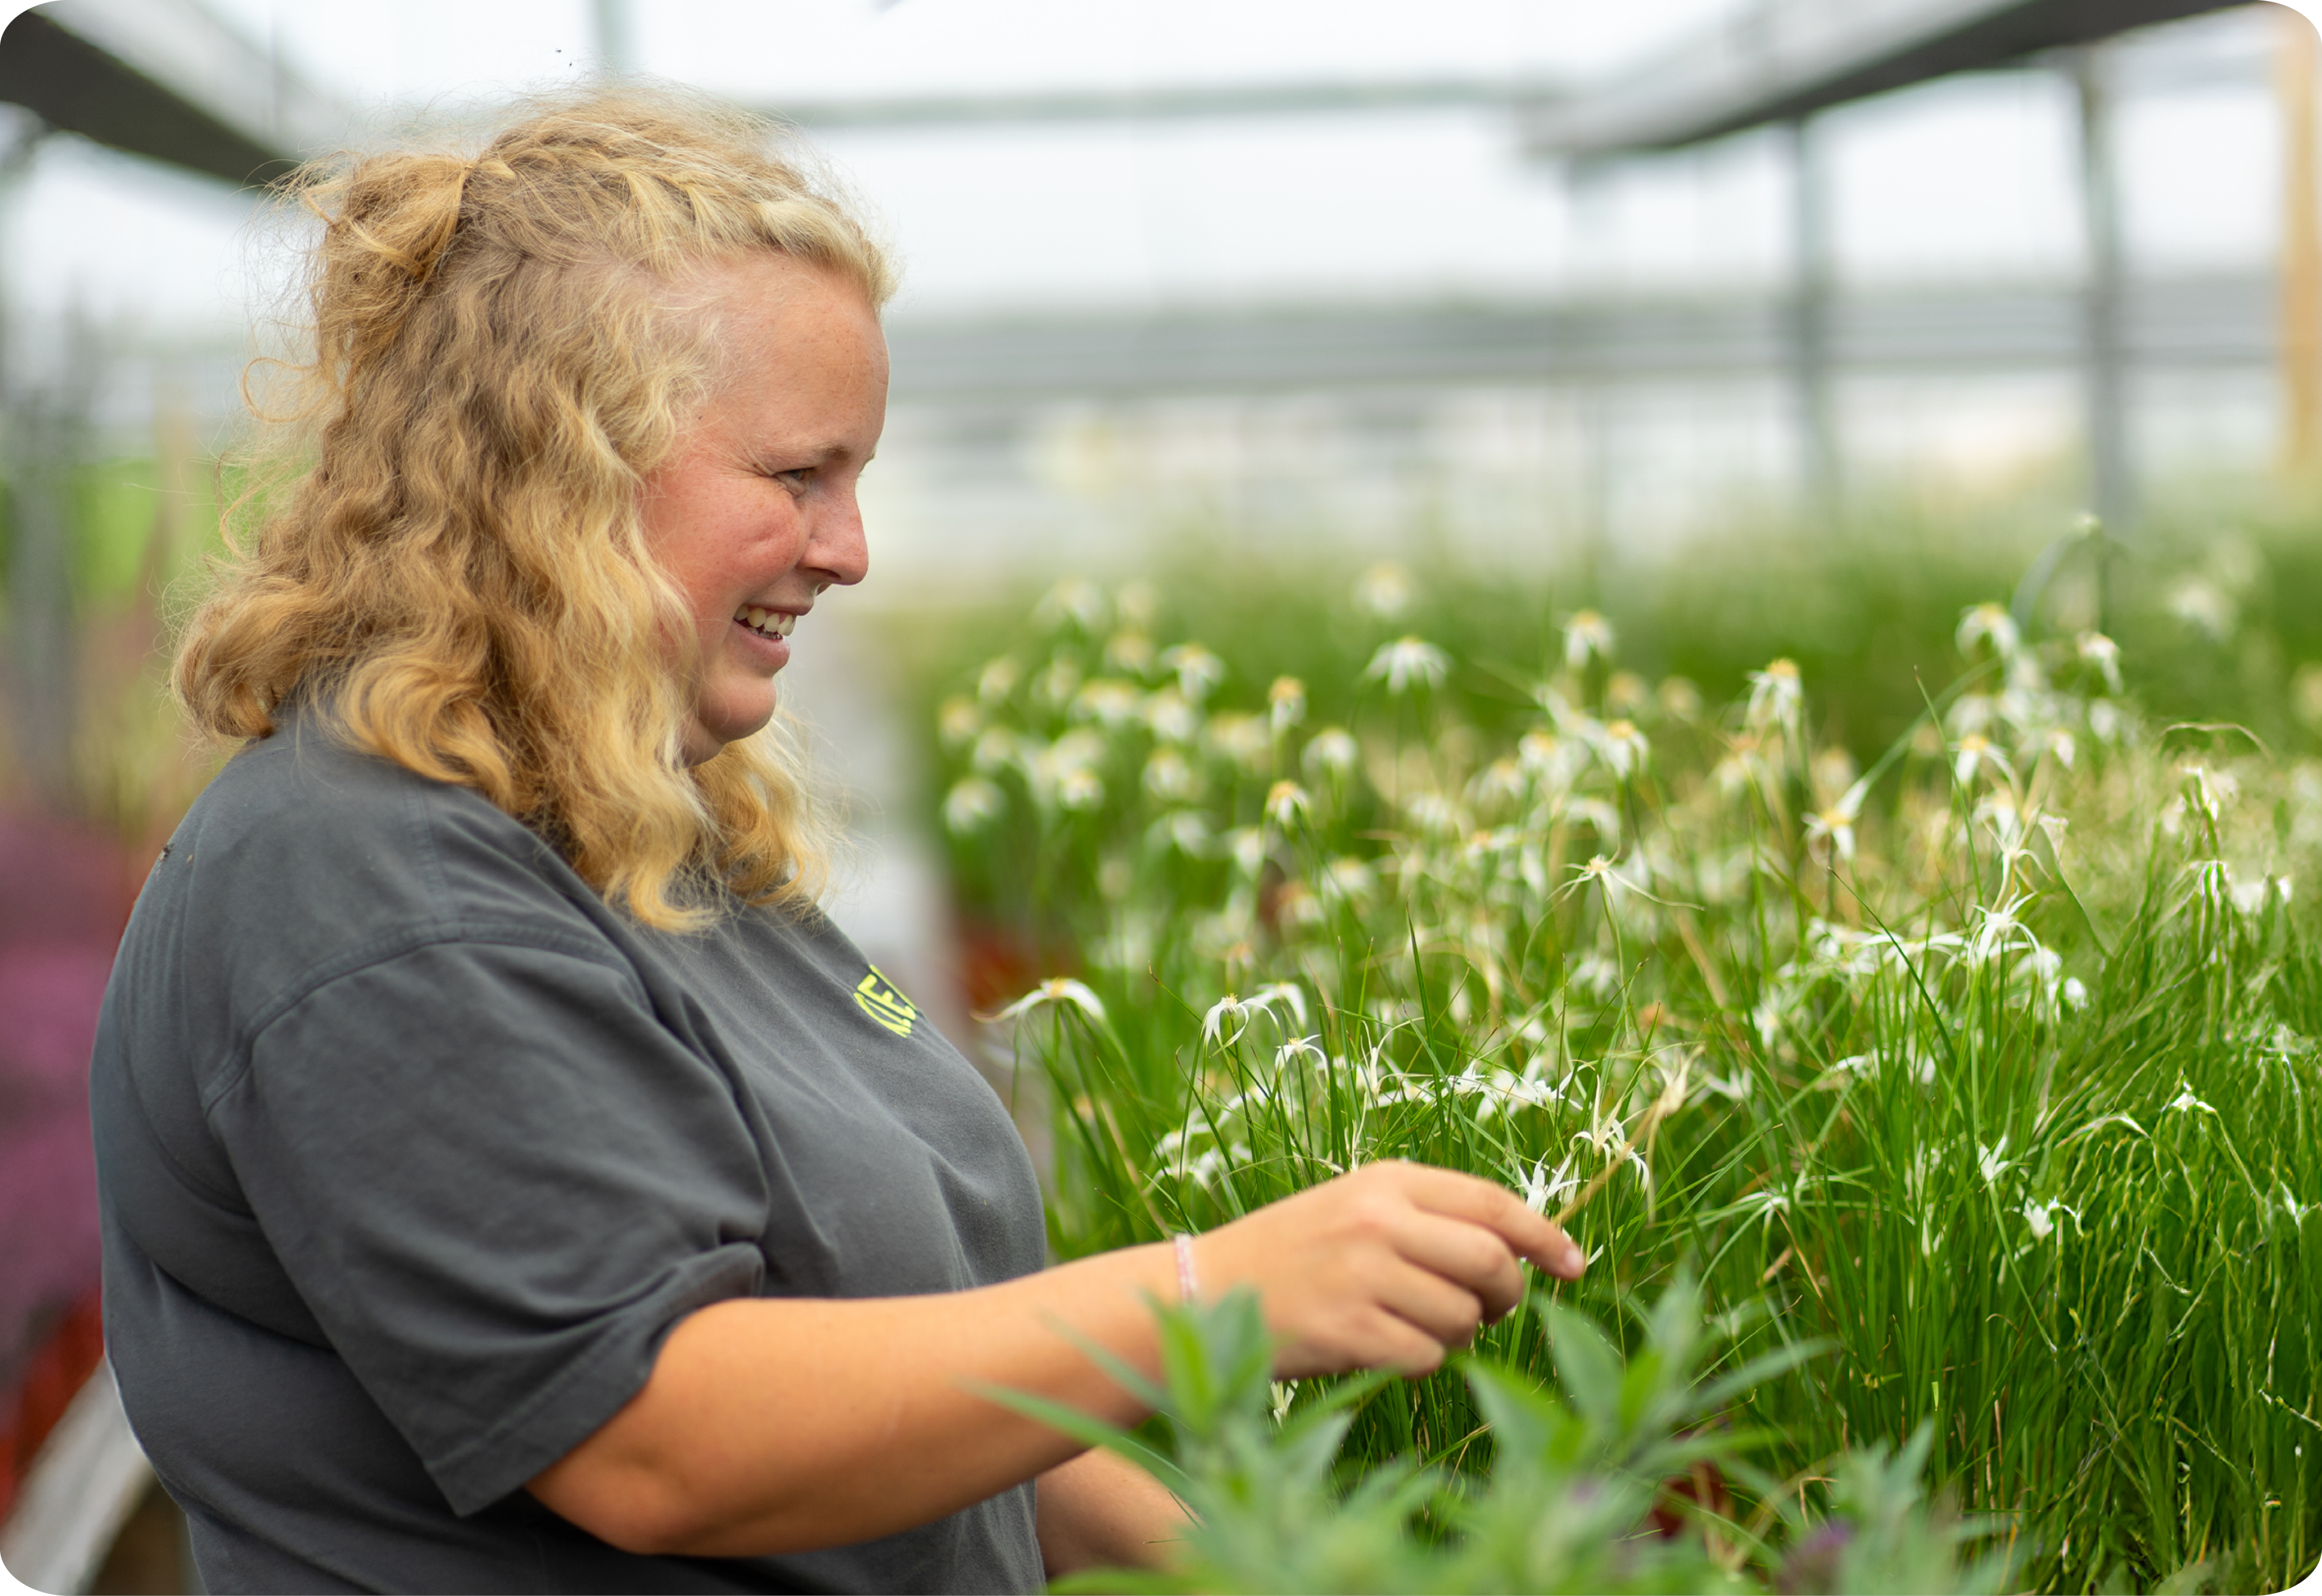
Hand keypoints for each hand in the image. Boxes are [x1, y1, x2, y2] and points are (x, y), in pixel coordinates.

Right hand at [1190, 1160, 1585, 1378]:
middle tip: (1496, 1310)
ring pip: (1462, 1316)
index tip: (1574, 1264)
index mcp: (1386, 1181)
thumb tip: (1519, 1253)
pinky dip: (1422, 1361)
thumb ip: (1429, 1218)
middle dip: (1508, 1294)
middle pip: (1490, 1261)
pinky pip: (1427, 1357)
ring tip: (1419, 1326)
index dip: (1545, 1235)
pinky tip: (1388, 1349)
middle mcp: (1377, 1220)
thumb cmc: (1295, 1254)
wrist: (1208, 1292)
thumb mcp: (1357, 1208)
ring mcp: (1361, 1274)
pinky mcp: (1347, 1329)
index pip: (1492, 1202)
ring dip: (1459, 1333)